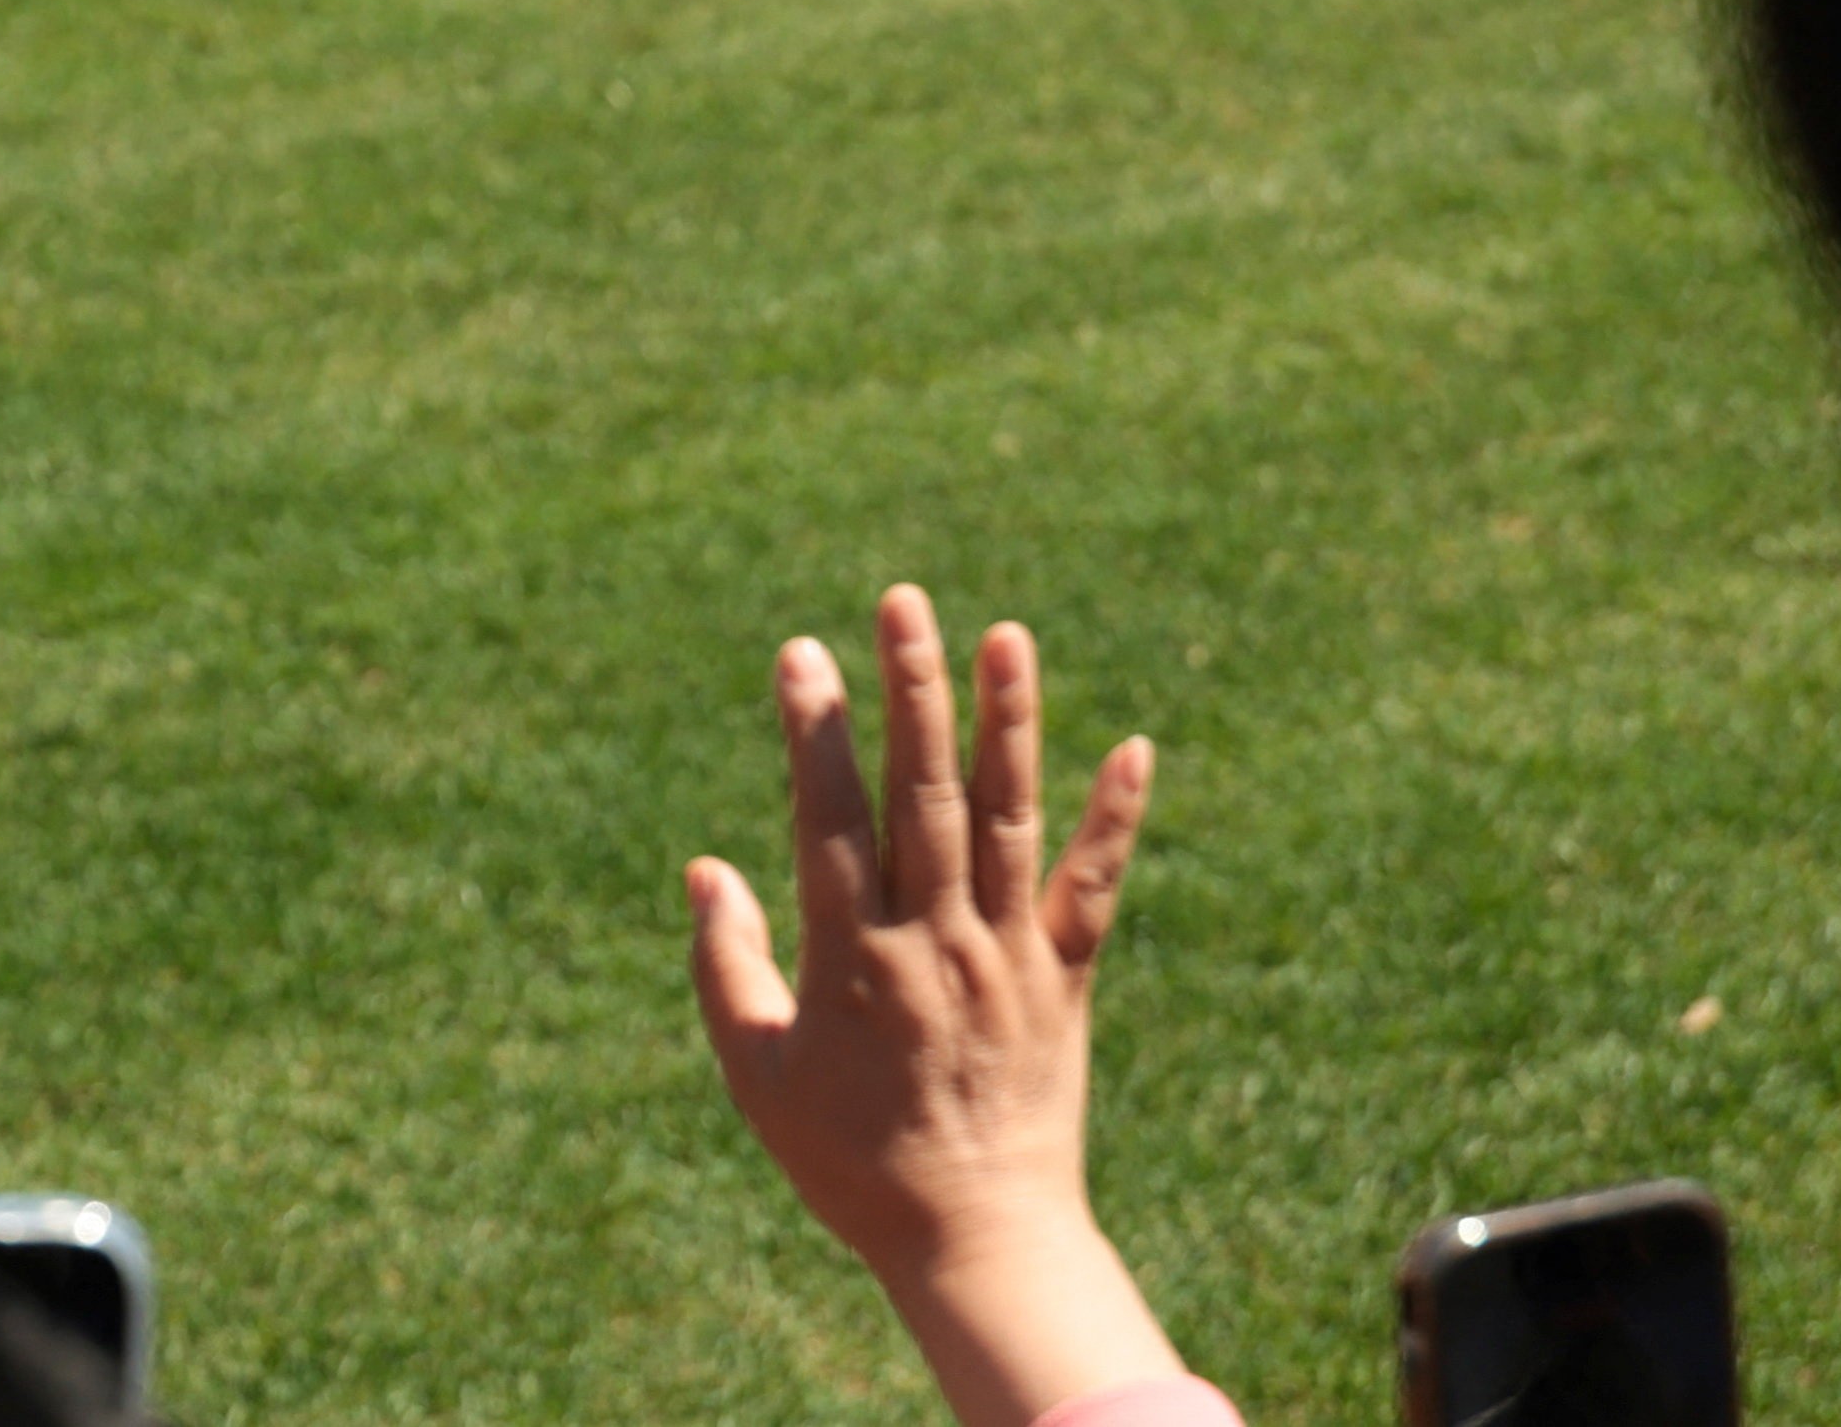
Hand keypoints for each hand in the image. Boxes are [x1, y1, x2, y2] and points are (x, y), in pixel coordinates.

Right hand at [687, 587, 1175, 1426]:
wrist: (977, 1240)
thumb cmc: (850, 1162)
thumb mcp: (758, 1073)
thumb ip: (730, 966)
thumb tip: (706, 867)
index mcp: (854, 959)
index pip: (831, 818)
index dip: (813, 732)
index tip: (801, 652)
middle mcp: (936, 942)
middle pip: (926, 795)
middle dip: (912, 692)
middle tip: (903, 601)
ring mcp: (1009, 958)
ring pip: (1011, 821)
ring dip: (1009, 723)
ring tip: (1006, 635)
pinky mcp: (1065, 983)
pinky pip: (1092, 890)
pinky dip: (1114, 820)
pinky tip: (1134, 749)